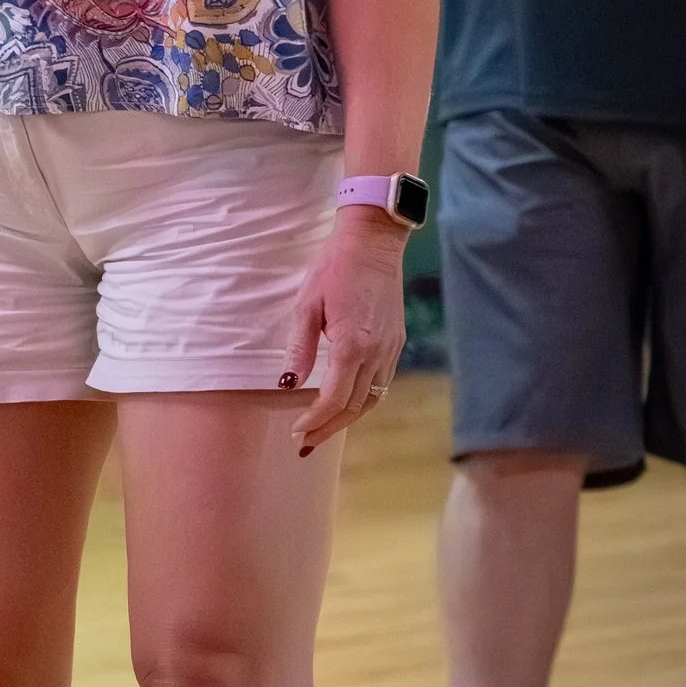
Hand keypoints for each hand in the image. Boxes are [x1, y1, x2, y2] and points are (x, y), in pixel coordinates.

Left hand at [283, 207, 407, 453]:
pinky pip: (381, 383)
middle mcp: (377, 353)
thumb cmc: (335, 268)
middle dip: (329, 428)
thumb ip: (301, 349)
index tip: (297, 431)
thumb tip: (289, 383)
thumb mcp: (307, 306)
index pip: (335, 399)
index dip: (316, 420)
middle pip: (355, 407)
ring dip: (347, 419)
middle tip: (305, 442)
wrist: (374, 243)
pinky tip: (345, 403)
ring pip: (372, 399)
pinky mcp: (396, 342)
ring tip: (323, 430)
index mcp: (353, 345)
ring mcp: (391, 349)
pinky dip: (362, 400)